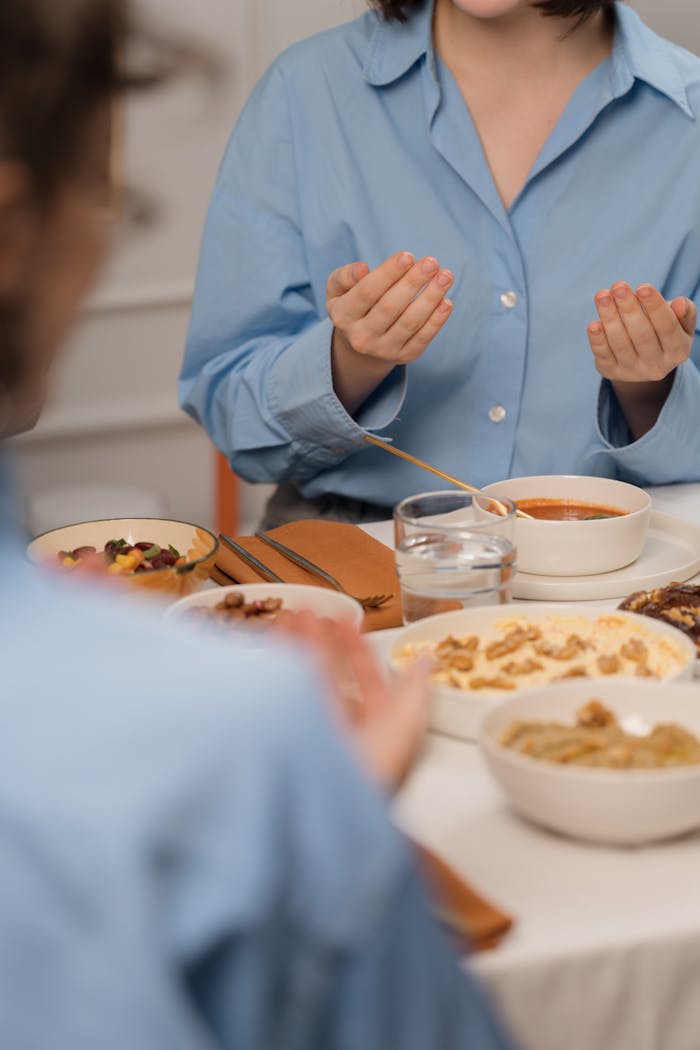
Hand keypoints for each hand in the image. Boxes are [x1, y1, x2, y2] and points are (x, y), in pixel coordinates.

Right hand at [274, 611, 428, 791]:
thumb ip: (416, 688)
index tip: (347, 621)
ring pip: (303, 678)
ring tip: (288, 616)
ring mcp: (314, 729)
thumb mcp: (406, 722)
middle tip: (309, 612)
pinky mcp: (288, 732)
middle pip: (330, 674)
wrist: (333, 801)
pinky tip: (273, 639)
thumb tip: (429, 659)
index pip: (367, 678)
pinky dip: (277, 661)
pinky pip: (282, 689)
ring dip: (297, 644)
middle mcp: (343, 728)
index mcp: (375, 727)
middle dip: (320, 640)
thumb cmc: (374, 768)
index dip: (358, 648)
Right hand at [327, 251, 453, 413]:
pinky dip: (437, 320)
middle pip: (390, 307)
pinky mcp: (405, 357)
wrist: (361, 344)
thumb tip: (362, 269)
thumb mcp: (338, 290)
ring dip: (431, 298)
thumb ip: (344, 276)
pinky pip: (423, 338)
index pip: (366, 292)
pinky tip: (447, 301)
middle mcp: (361, 338)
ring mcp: (383, 350)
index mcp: (343, 317)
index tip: (408, 256)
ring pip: (410, 322)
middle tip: (432, 262)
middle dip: (413, 282)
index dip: (388, 273)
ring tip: (446, 276)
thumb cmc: (354, 305)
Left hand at [587, 282, 695, 383]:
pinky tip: (594, 324)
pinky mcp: (612, 372)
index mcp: (678, 351)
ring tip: (602, 296)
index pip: (667, 327)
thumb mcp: (681, 324)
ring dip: (610, 318)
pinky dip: (598, 339)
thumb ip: (685, 313)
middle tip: (618, 286)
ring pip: (620, 343)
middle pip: (642, 335)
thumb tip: (679, 303)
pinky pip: (604, 355)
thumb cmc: (663, 331)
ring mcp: (633, 372)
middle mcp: (657, 366)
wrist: (644, 361)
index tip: (642, 287)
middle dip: (629, 308)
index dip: (654, 306)